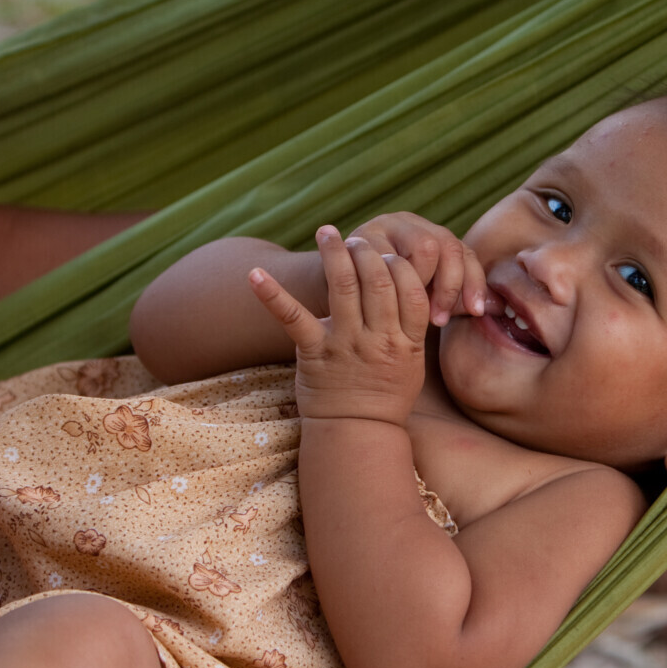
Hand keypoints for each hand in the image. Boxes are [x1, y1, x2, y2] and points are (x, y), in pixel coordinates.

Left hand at [249, 225, 428, 424]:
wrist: (357, 434)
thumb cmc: (385, 396)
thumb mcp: (412, 362)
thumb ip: (410, 325)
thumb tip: (405, 281)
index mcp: (406, 341)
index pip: (411, 288)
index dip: (399, 265)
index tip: (388, 255)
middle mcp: (378, 339)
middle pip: (378, 280)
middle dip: (368, 252)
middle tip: (358, 240)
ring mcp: (345, 345)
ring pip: (343, 287)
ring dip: (333, 254)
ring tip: (327, 233)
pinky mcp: (313, 353)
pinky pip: (292, 317)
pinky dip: (272, 294)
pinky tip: (255, 274)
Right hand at [345, 213, 487, 326]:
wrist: (332, 297)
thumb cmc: (383, 305)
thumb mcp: (420, 300)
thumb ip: (453, 301)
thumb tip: (500, 310)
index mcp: (429, 235)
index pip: (464, 252)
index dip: (473, 282)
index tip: (476, 313)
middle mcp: (408, 223)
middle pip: (445, 245)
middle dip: (449, 285)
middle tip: (439, 320)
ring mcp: (381, 227)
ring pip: (422, 247)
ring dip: (421, 282)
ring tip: (414, 309)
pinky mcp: (355, 239)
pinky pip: (374, 256)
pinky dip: (384, 280)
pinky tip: (385, 302)